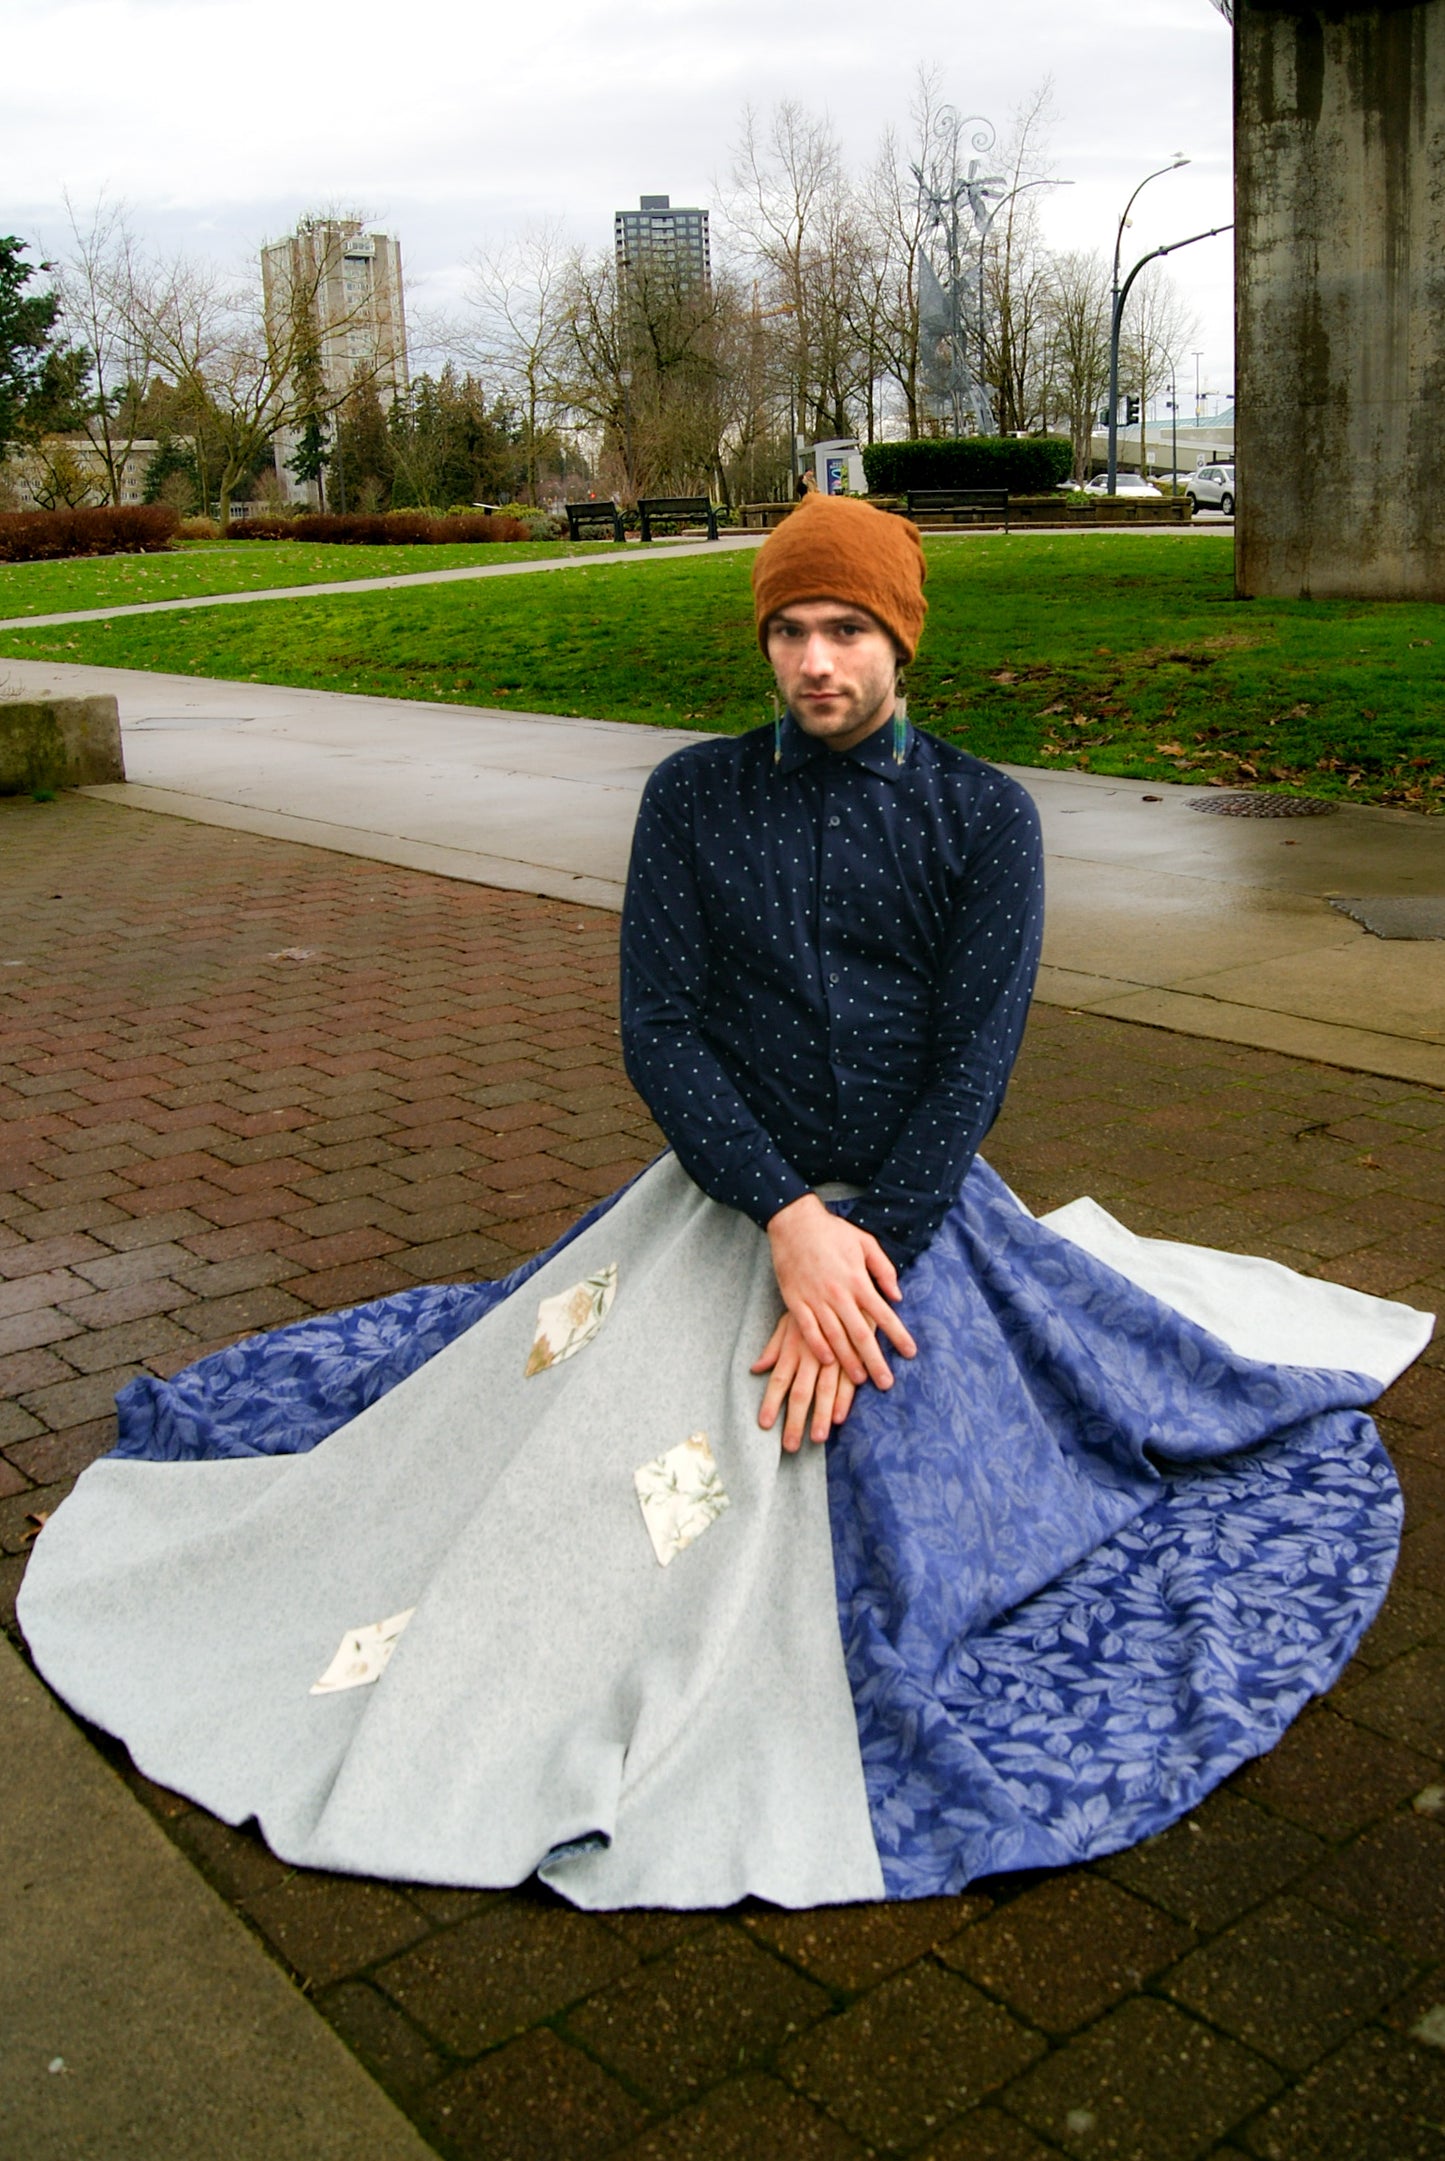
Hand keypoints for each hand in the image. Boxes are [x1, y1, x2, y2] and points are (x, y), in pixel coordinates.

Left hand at [752, 1311, 857, 1450]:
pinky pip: (848, 1379)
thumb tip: (756, 1368)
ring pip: (824, 1391)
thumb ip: (774, 1346)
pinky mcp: (854, 1352)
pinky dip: (844, 1398)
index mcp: (793, 1347)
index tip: (764, 1425)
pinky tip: (840, 1416)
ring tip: (817, 1439)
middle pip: (800, 1392)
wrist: (842, 1278)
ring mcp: (833, 1354)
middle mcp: (810, 1354)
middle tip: (790, 1446)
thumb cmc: (812, 1301)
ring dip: (821, 1416)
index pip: (778, 1380)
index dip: (771, 1403)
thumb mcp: (789, 1320)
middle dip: (795, 1421)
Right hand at [764, 1193, 914, 1391]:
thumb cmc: (833, 1232)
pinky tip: (828, 1362)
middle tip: (886, 1383)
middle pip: (861, 1334)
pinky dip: (818, 1347)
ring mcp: (816, 1299)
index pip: (884, 1314)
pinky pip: (808, 1330)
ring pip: (835, 1337)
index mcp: (858, 1281)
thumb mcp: (865, 1243)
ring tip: (860, 1380)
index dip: (899, 1336)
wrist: (794, 1223)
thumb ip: (883, 1269)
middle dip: (875, 1361)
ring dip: (848, 1361)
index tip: (910, 1354)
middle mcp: (839, 1294)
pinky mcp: (795, 1302)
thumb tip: (897, 1296)